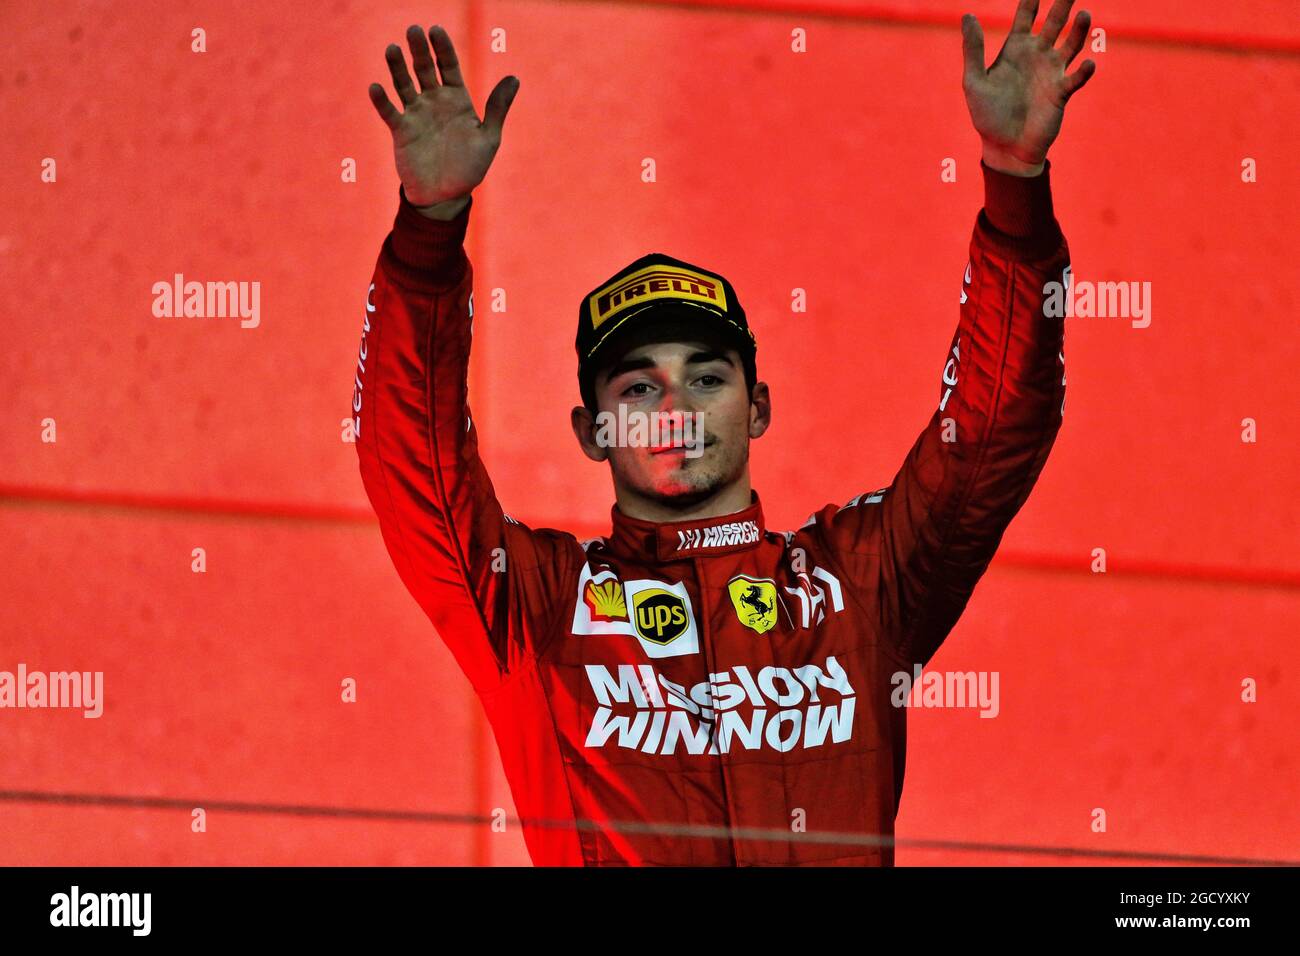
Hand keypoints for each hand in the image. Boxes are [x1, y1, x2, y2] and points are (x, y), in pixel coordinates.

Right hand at [368, 25, 518, 213]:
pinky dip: (382, 101)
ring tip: (392, 49)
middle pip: (424, 69)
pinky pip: (390, 112)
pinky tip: (376, 87)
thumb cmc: (469, 168)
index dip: (443, 48)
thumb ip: (497, 108)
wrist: (446, 196)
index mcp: (457, 100)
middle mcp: (434, 102)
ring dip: (397, 67)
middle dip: (419, 50)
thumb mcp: (488, 138)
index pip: (448, 66)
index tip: (436, 30)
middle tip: (414, 30)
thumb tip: (514, 77)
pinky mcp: (401, 131)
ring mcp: (416, 114)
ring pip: (404, 84)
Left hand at [962, 0, 1096, 174]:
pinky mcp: (1061, 93)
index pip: (1026, 16)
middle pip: (1054, 23)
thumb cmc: (987, 115)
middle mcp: (1038, 55)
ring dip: (1079, 31)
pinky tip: (1089, 63)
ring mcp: (1052, 72)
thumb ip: (973, 49)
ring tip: (1084, 14)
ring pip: (1071, 44)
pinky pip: (1076, 78)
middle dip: (1063, 4)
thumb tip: (968, 15)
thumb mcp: (974, 81)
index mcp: (1016, 49)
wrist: (1004, 147)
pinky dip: (1084, 71)